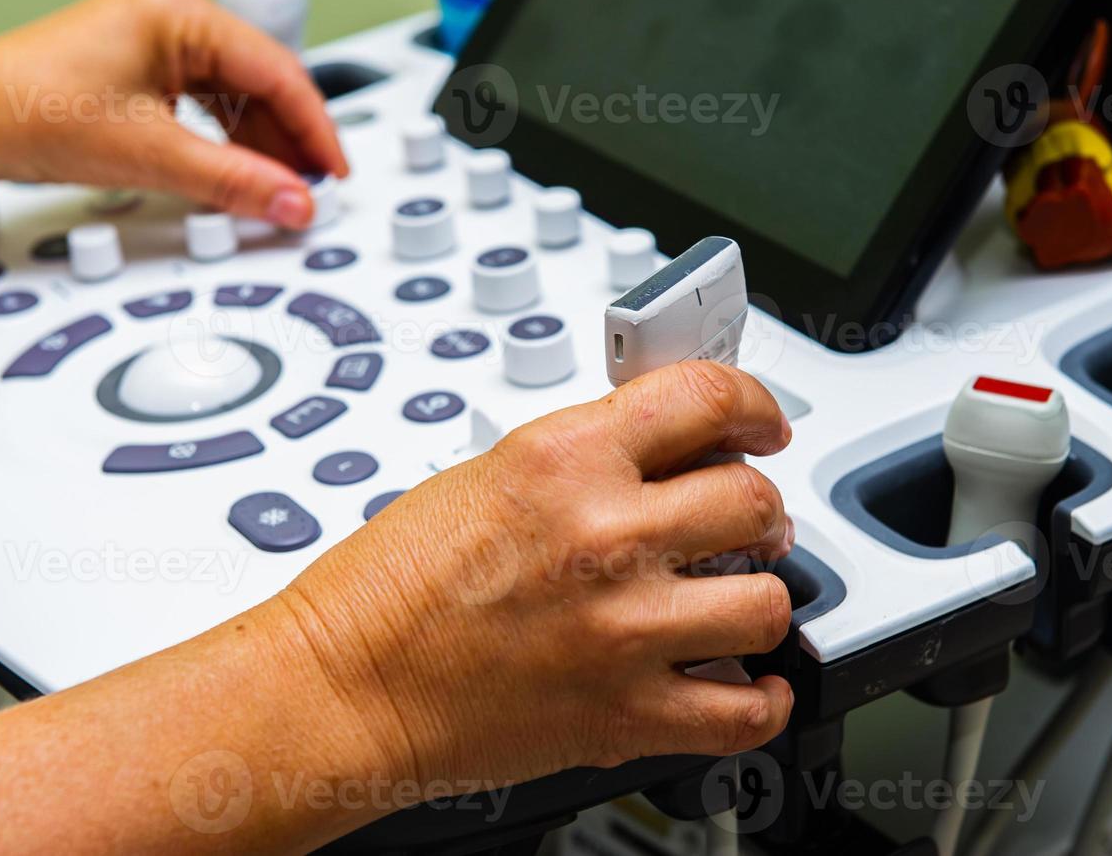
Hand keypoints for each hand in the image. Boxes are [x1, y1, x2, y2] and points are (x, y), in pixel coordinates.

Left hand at [0, 0, 346, 230]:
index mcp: (178, 12)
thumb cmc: (31, 112)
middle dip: (289, 139)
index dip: (315, 129)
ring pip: (234, 92)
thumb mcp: (154, 156)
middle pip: (261, 81)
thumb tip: (293, 200)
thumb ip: (237, 182)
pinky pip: (205, 99)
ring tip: (279, 188)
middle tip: (312, 188)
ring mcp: (153, 36)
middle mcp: (169, 13)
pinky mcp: (138, 62)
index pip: (277, 71)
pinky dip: (226, 136)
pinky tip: (239, 170)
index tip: (334, 171)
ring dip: (259, 142)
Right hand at [282, 360, 796, 791]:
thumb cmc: (388, 588)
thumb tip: (664, 454)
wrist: (344, 685)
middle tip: (746, 520)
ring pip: (768, 603)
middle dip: (759, 508)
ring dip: (760, 599)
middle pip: (754, 499)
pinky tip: (749, 684)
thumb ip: (584, 458)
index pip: (705, 397)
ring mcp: (622, 628)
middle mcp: (604, 535)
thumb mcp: (485, 475)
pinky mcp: (624, 715)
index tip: (760, 423)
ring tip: (734, 599)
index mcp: (563, 459)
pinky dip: (761, 700)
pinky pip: (744, 713)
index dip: (752, 403)